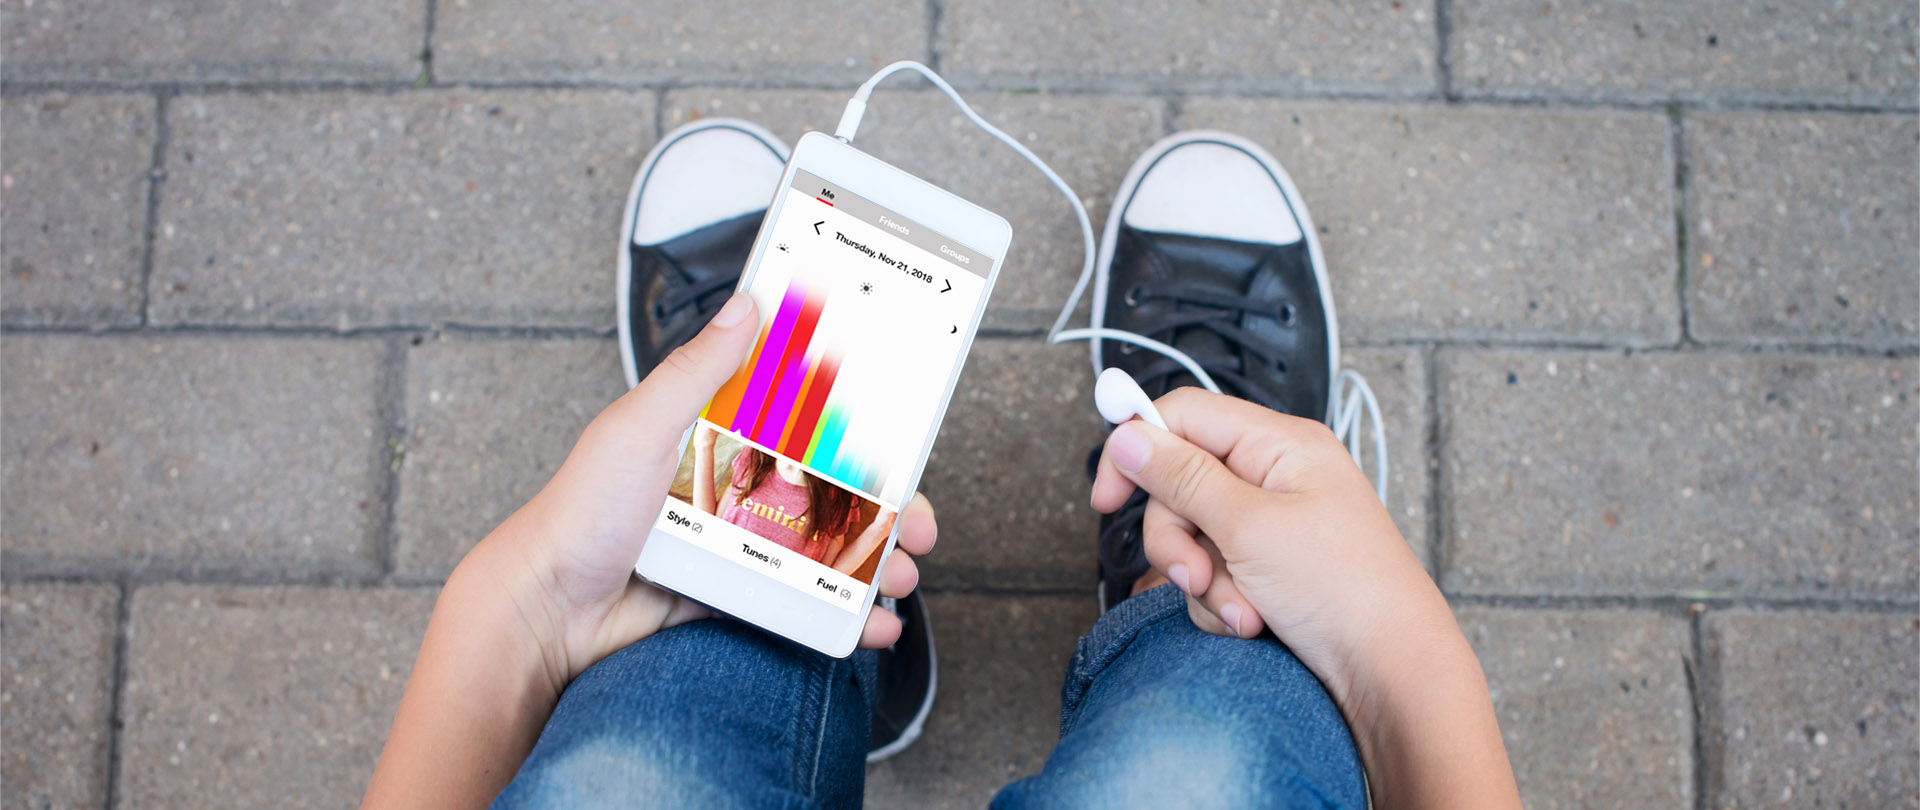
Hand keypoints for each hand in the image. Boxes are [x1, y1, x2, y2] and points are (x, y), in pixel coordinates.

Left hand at [462, 293, 938, 689]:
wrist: (546, 616)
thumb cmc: (577, 516)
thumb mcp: (638, 427)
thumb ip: (695, 371)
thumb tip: (746, 305)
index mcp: (716, 434)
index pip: (803, 419)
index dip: (860, 427)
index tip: (906, 433)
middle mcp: (735, 486)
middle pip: (834, 490)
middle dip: (890, 507)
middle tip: (919, 525)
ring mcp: (740, 546)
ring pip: (831, 549)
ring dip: (879, 564)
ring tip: (903, 577)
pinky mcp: (737, 598)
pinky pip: (805, 605)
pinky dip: (846, 617)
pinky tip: (872, 624)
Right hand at [1089, 387, 1441, 701]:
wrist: (1390, 675)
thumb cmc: (1347, 591)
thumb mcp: (1249, 527)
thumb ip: (1182, 477)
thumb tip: (1129, 434)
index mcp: (1281, 445)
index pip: (1185, 416)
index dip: (1138, 447)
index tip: (1107, 497)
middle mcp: (1275, 478)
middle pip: (1179, 486)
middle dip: (1179, 540)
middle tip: (1196, 575)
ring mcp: (1272, 527)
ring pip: (1192, 538)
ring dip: (1204, 582)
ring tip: (1242, 611)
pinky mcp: (1269, 572)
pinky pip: (1212, 576)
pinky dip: (1221, 604)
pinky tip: (1252, 625)